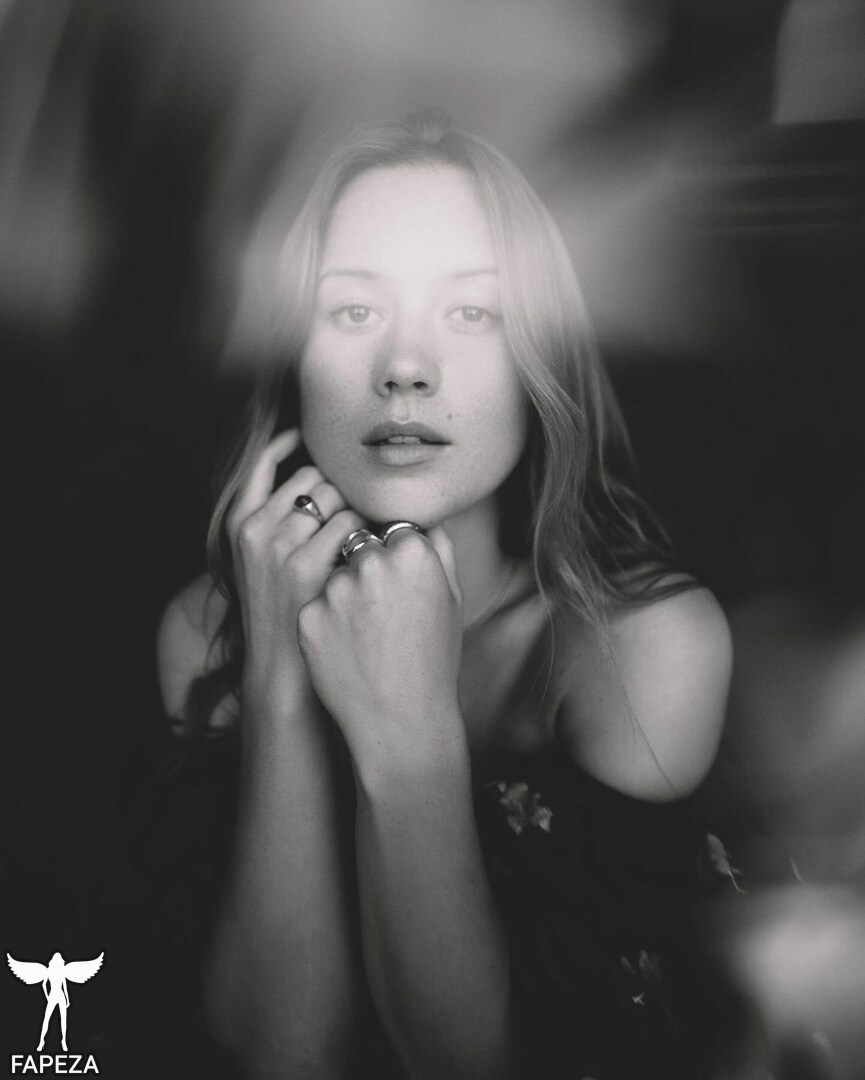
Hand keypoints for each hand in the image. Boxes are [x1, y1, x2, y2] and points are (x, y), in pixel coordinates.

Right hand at [226, 429, 364, 704]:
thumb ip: (278, 522)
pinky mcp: (306, 566)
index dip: (294, 444)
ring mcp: (278, 546)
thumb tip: (316, 483)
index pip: (264, 462)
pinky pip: (351, 525)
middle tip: (359, 513)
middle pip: (314, 477)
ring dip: (359, 512)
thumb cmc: (283, 614)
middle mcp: (255, 528)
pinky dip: (367, 535)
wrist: (282, 671)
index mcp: (239, 523)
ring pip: (336, 497)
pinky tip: (372, 555)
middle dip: (342, 489)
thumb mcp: (261, 563)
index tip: (320, 442)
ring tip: (368, 538)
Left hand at [297, 526, 465, 781]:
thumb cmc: (433, 660)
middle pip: (357, 541)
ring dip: (342, 590)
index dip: (393, 549)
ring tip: (363, 632)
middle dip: (363, 563)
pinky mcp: (308, 614)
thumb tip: (423, 516)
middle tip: (378, 607)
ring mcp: (335, 588)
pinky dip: (325, 619)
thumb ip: (438, 547)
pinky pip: (315, 602)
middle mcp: (371, 561)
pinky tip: (345, 647)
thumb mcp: (451, 598)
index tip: (397, 575)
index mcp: (412, 551)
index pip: (390, 525)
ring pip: (332, 571)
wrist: (401, 720)